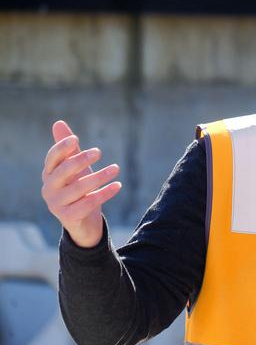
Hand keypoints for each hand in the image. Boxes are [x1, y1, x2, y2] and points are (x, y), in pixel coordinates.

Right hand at [41, 120, 121, 247]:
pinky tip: (118, 185)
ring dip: (100, 176)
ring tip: (116, 168)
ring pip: (79, 188)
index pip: (52, 158)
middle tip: (99, 151)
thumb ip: (69, 149)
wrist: (83, 221)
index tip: (76, 139)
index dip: (62, 148)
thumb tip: (58, 123)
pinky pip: (89, 203)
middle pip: (64, 171)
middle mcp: (48, 189)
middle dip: (81, 160)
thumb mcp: (75, 168)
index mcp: (49, 174)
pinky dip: (105, 193)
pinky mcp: (68, 217)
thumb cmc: (78, 188)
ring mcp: (56, 204)